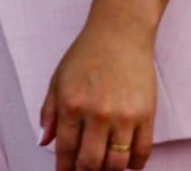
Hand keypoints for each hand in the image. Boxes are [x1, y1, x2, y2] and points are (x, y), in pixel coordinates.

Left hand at [39, 21, 156, 169]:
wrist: (119, 33)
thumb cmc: (86, 54)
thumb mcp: (58, 80)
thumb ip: (49, 112)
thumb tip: (44, 142)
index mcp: (71, 105)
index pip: (66, 151)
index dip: (64, 169)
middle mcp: (96, 114)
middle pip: (91, 163)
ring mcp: (123, 116)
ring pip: (116, 164)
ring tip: (104, 168)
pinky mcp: (146, 115)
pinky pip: (142, 152)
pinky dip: (134, 164)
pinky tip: (127, 163)